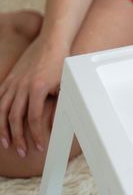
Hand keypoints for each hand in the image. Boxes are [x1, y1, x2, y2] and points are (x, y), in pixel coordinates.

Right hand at [0, 35, 66, 156]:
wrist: (52, 42)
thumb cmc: (61, 63)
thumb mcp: (65, 84)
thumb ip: (61, 103)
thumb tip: (62, 123)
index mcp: (37, 89)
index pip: (34, 119)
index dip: (37, 134)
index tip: (40, 146)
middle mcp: (22, 87)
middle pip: (15, 118)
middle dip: (19, 138)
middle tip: (23, 152)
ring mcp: (13, 83)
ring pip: (3, 110)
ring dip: (4, 129)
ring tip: (6, 144)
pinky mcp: (10, 79)